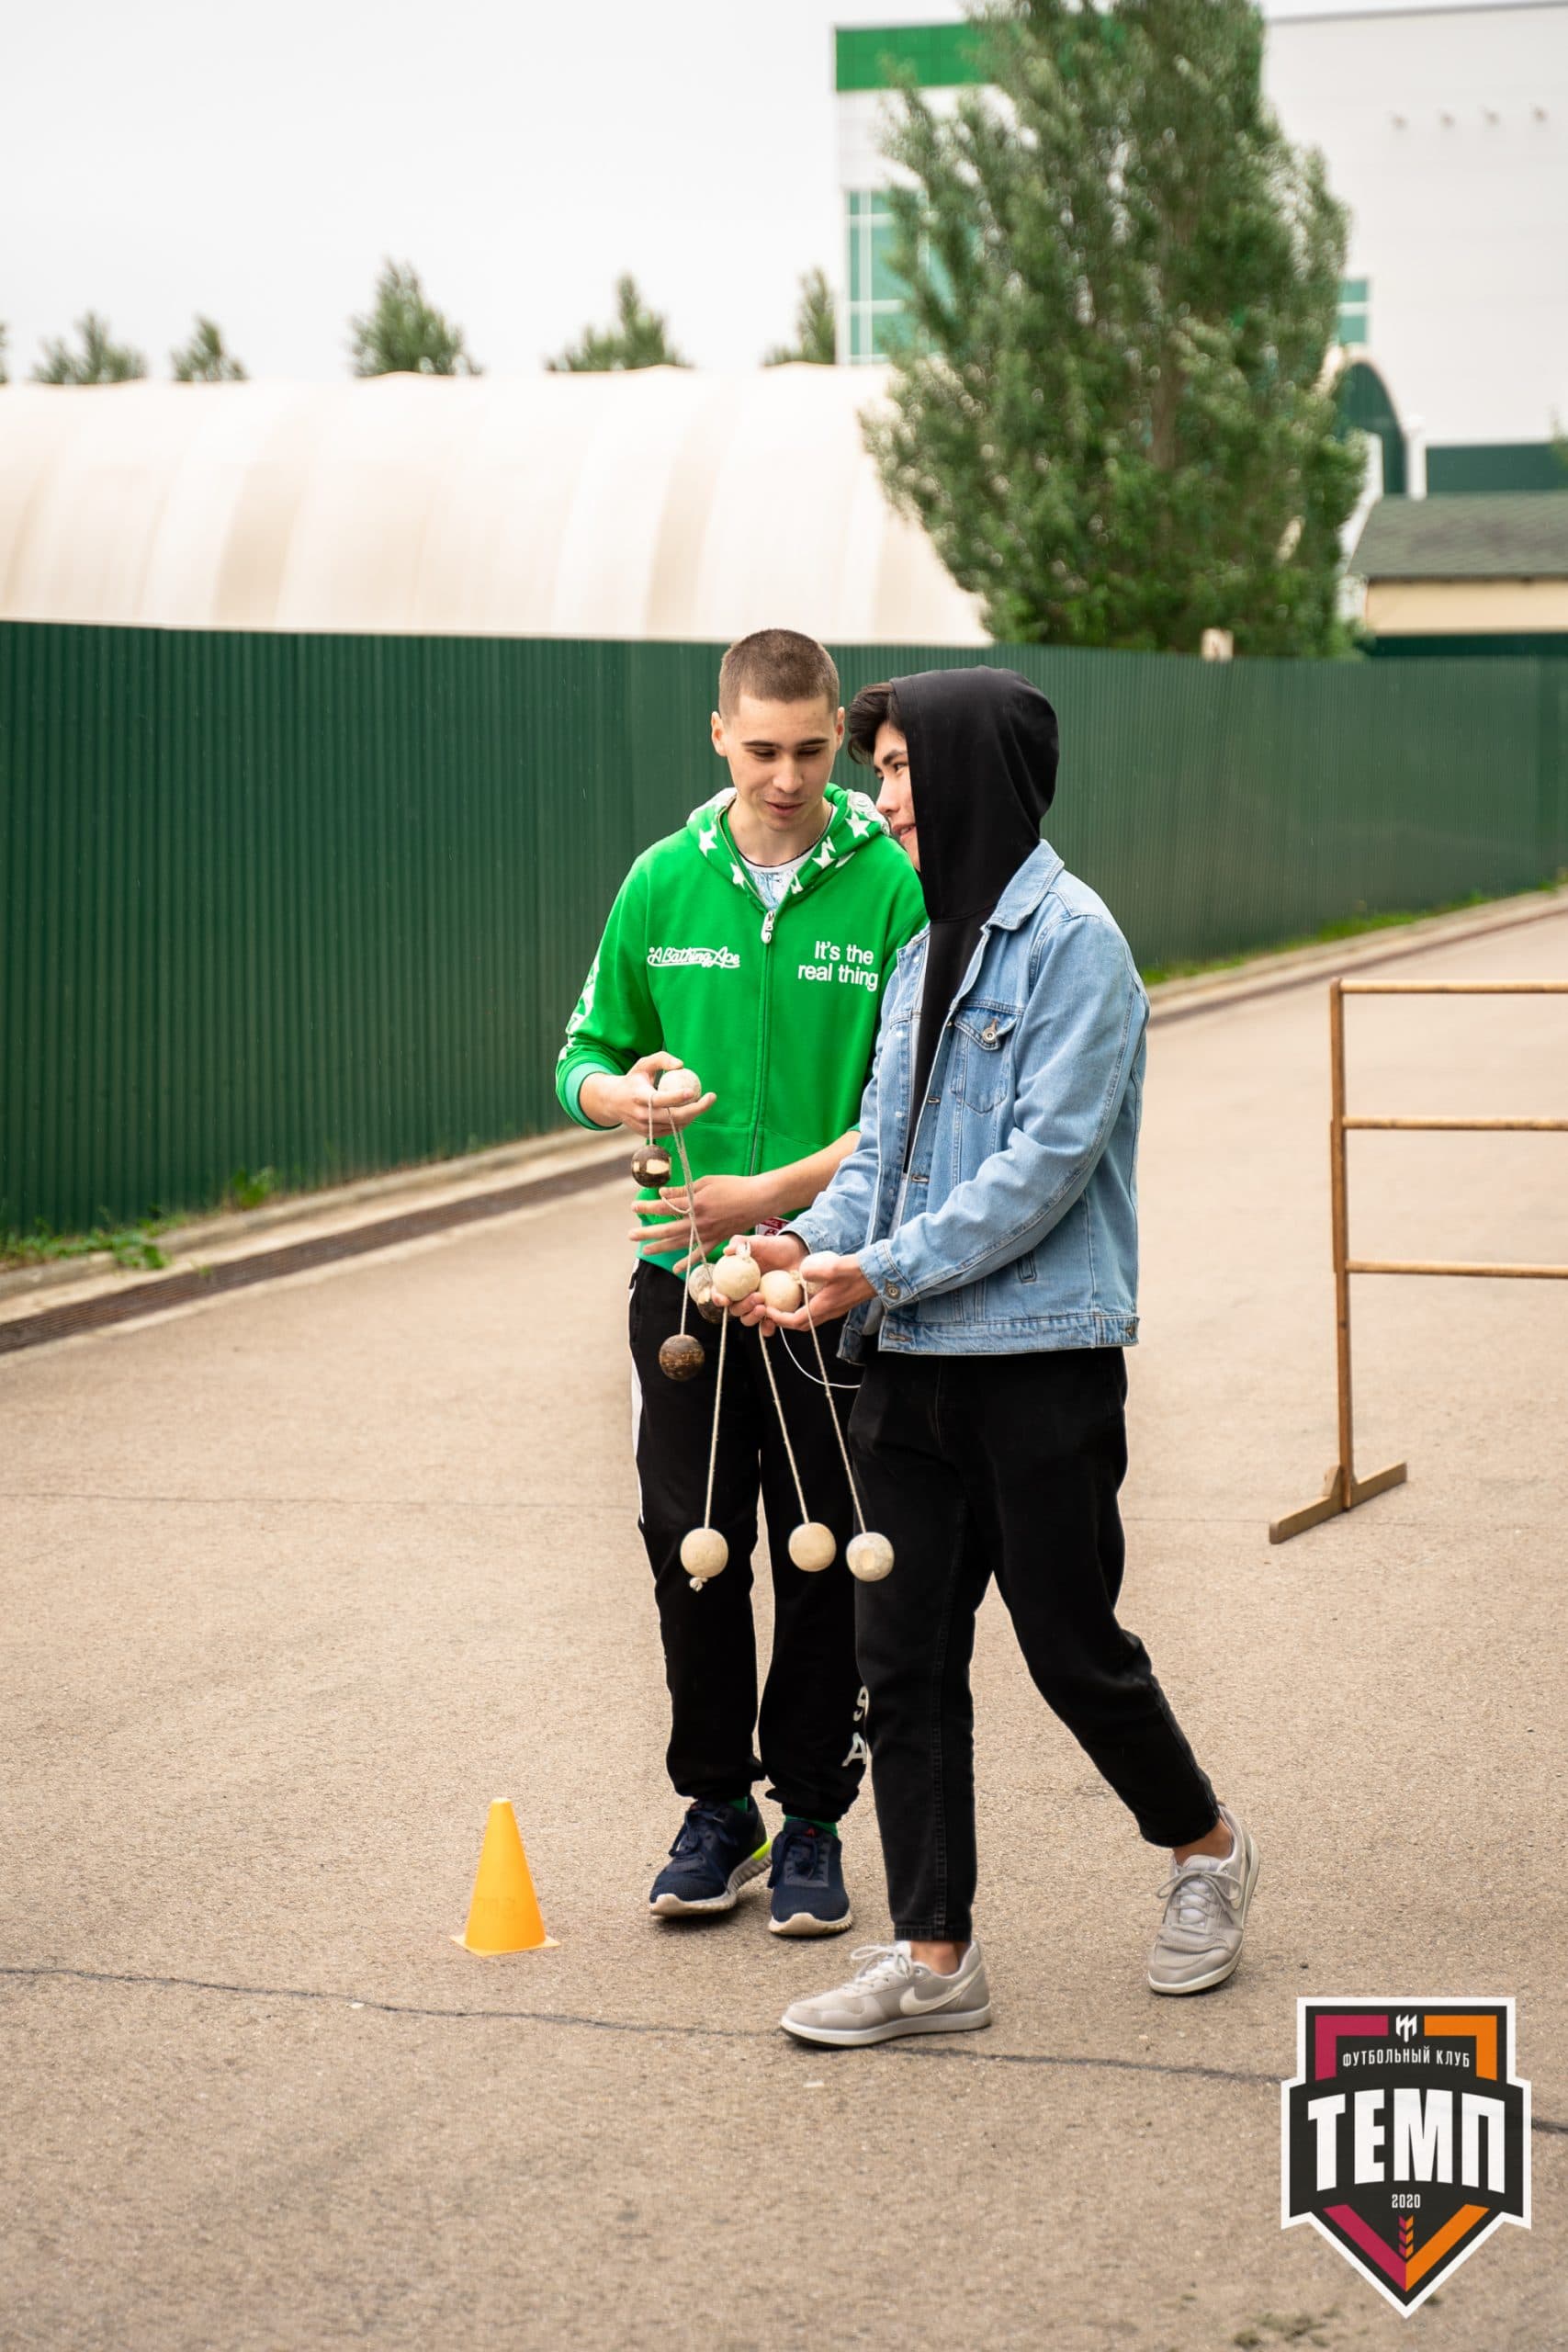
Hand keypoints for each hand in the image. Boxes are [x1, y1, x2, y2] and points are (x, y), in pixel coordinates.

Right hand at [580, 1051, 715, 1136]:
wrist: (613, 1102)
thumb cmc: (634, 1079)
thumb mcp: (643, 1064)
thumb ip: (662, 1059)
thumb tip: (681, 1065)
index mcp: (638, 1097)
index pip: (659, 1099)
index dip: (676, 1097)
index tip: (693, 1091)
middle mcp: (641, 1115)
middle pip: (673, 1117)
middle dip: (696, 1109)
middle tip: (711, 1097)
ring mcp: (645, 1128)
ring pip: (676, 1125)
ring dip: (693, 1114)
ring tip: (702, 1101)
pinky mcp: (649, 1134)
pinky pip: (672, 1130)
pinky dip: (684, 1120)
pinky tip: (689, 1109)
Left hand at [629, 1173, 768, 1271]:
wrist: (759, 1198)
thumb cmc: (733, 1185)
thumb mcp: (706, 1182)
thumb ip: (683, 1190)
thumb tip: (663, 1194)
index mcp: (695, 1203)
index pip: (665, 1207)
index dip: (648, 1207)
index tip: (634, 1207)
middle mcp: (699, 1221)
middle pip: (667, 1229)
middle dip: (647, 1232)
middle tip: (630, 1235)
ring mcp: (708, 1233)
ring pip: (680, 1243)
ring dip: (661, 1247)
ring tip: (645, 1250)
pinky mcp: (718, 1240)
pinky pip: (699, 1254)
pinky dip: (687, 1262)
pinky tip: (675, 1268)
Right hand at [725, 1233, 808, 1323]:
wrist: (796, 1255)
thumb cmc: (773, 1248)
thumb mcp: (757, 1242)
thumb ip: (740, 1243)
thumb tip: (727, 1251)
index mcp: (733, 1281)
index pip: (719, 1292)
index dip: (718, 1298)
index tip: (725, 1299)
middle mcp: (742, 1296)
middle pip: (734, 1309)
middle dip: (742, 1307)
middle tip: (758, 1296)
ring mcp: (757, 1305)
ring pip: (747, 1319)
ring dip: (752, 1317)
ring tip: (764, 1307)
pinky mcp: (772, 1313)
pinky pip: (766, 1325)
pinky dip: (766, 1328)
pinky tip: (772, 1322)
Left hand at [757, 1250, 874, 1331]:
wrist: (880, 1274)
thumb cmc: (858, 1272)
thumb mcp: (834, 1267)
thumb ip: (814, 1270)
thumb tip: (800, 1272)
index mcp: (824, 1307)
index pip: (795, 1321)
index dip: (779, 1318)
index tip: (768, 1310)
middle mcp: (828, 1312)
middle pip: (801, 1324)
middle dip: (785, 1319)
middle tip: (773, 1308)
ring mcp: (835, 1308)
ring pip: (810, 1317)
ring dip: (796, 1313)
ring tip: (785, 1300)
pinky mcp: (839, 1302)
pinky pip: (818, 1309)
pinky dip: (807, 1305)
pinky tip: (804, 1289)